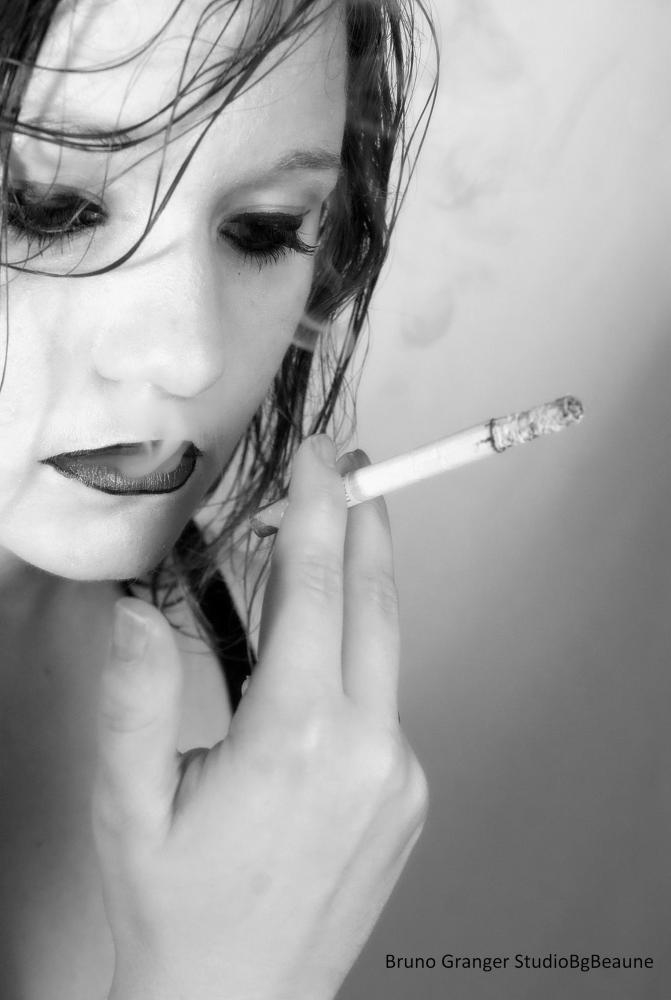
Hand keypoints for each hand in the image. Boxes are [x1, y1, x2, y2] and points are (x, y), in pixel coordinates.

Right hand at [93, 435, 427, 999]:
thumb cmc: (178, 908)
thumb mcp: (131, 802)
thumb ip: (133, 697)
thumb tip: (134, 608)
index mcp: (296, 737)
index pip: (316, 588)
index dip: (320, 508)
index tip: (324, 458)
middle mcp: (368, 750)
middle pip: (374, 603)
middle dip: (365, 524)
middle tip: (355, 469)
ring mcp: (400, 775)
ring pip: (384, 651)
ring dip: (358, 591)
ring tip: (325, 547)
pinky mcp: (411, 795)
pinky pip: (387, 702)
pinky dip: (358, 661)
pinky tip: (318, 661)